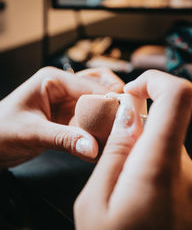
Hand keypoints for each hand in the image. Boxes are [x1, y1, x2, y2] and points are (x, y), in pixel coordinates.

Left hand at [0, 67, 123, 181]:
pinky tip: (103, 143)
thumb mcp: (32, 132)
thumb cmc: (0, 130)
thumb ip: (64, 139)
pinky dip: (97, 131)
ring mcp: (66, 104)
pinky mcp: (67, 119)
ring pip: (96, 106)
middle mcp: (63, 88)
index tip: (124, 117)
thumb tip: (92, 147)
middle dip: (113, 105)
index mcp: (53, 80)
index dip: (109, 100)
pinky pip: (89, 122)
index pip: (89, 86)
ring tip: (118, 133)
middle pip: (98, 90)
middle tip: (126, 121)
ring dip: (106, 119)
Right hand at [74, 70, 191, 229]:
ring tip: (121, 181)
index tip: (132, 90)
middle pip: (167, 118)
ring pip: (165, 139)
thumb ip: (115, 151)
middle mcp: (187, 170)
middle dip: (137, 122)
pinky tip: (135, 190)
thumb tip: (129, 111)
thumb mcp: (97, 201)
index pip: (179, 97)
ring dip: (141, 146)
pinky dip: (149, 160)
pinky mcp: (191, 187)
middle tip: (113, 148)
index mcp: (159, 168)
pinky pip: (170, 158)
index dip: (156, 80)